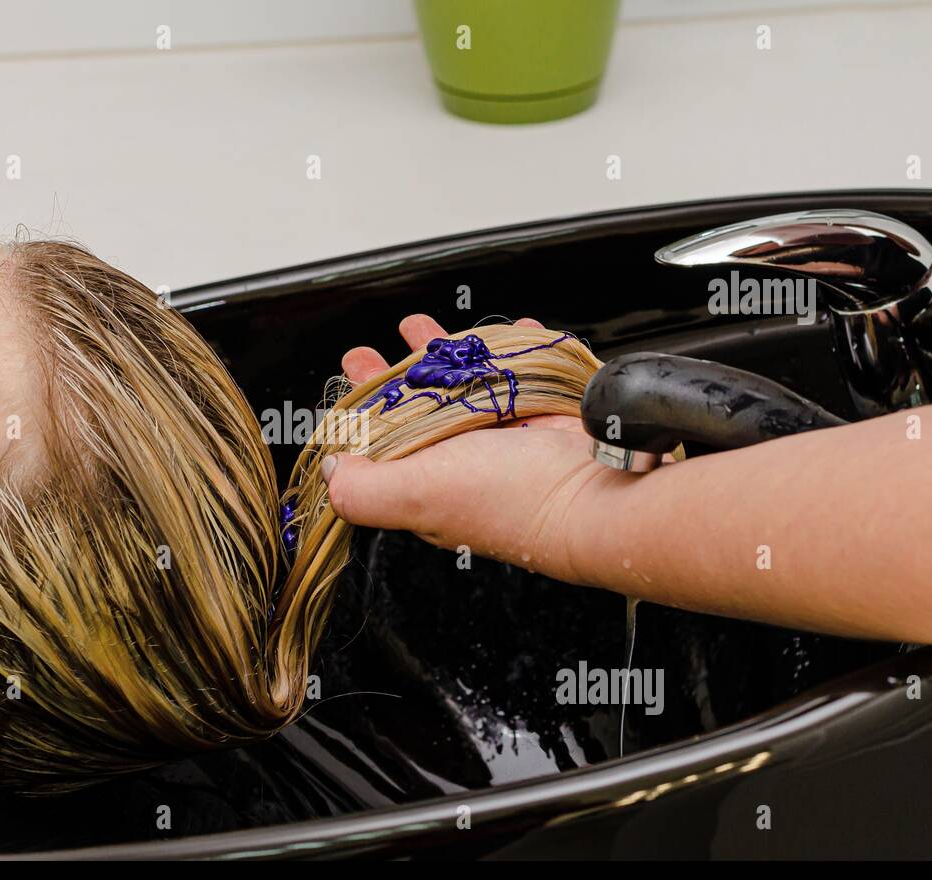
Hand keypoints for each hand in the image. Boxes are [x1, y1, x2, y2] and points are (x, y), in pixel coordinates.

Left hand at [324, 314, 615, 582]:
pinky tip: (512, 330)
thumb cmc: (510, 499)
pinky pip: (525, 369)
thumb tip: (332, 470)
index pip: (385, 438)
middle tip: (376, 347)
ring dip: (447, 353)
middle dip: (398, 372)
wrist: (599, 492)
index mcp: (430, 480)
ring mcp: (508, 432)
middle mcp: (466, 458)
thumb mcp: (416, 494)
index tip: (352, 370)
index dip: (364, 406)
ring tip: (425, 328)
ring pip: (468, 383)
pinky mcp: (546, 411)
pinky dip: (517, 346)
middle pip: (421, 406)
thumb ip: (364, 488)